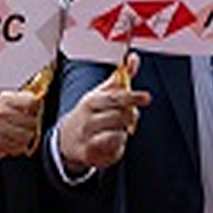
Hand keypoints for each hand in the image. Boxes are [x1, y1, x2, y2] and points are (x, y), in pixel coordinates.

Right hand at [0, 89, 43, 166]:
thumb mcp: (7, 106)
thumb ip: (24, 102)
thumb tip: (41, 99)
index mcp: (4, 99)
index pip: (32, 100)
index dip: (34, 109)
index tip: (29, 112)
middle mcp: (0, 111)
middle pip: (32, 120)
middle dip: (30, 127)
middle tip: (19, 127)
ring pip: (28, 135)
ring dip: (24, 139)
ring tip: (14, 136)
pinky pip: (20, 147)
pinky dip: (17, 148)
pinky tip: (9, 143)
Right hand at [56, 53, 149, 171]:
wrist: (66, 139)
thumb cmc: (89, 113)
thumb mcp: (101, 94)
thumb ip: (120, 78)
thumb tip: (134, 59)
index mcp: (91, 101)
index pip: (114, 97)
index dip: (132, 97)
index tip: (146, 97)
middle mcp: (88, 119)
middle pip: (120, 116)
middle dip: (129, 117)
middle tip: (128, 116)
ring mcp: (88, 137)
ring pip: (119, 134)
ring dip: (123, 132)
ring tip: (116, 129)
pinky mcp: (90, 154)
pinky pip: (114, 151)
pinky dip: (118, 147)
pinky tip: (112, 142)